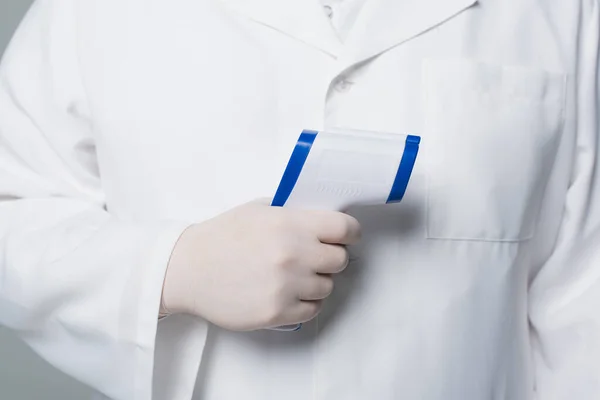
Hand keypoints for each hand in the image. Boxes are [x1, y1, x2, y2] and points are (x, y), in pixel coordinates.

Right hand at [160, 200, 360, 330]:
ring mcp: (286, 287)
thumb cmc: (221, 236)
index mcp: (290, 224)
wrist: (188, 269)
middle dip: (330, 256)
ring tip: (295, 276)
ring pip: (328, 286)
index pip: (344, 228)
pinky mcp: (277, 313)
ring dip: (317, 281)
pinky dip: (306, 302)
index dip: (349, 232)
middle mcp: (293, 255)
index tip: (346, 237)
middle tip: (314, 256)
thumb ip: (294, 214)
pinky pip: (313, 309)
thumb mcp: (258, 209)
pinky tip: (288, 293)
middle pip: (340, 259)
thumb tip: (323, 221)